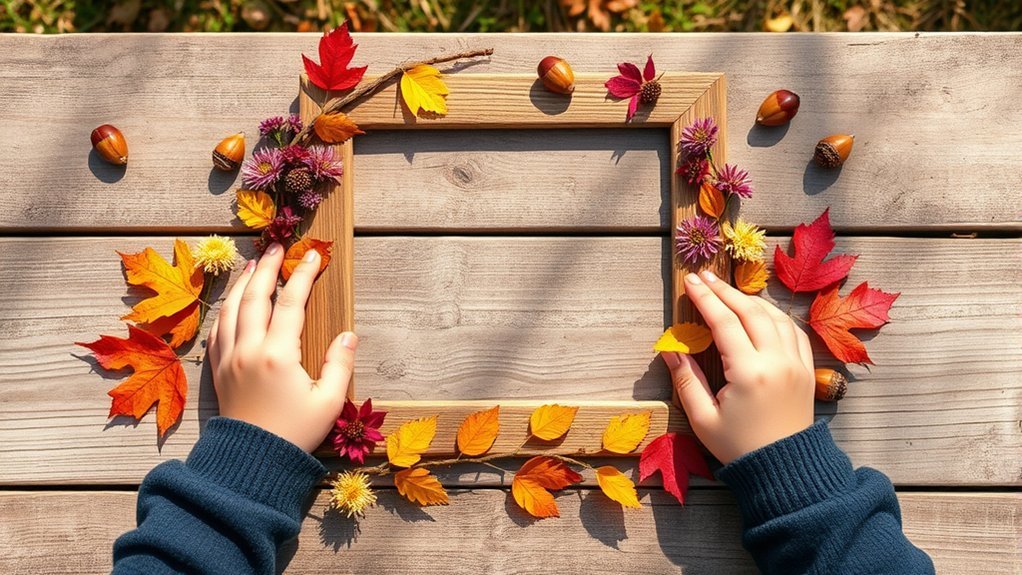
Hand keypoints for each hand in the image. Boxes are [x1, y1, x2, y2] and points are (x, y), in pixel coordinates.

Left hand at [207, 242, 356, 452]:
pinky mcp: (218, 371)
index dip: (302, 275)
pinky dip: (225, 310)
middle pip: (254, 296)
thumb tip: (348, 336)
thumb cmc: (295, 434)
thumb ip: (340, 365)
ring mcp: (228, 359)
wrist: (252, 463)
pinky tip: (232, 304)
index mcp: (277, 354)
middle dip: (266, 268)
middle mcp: (248, 350)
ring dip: (242, 284)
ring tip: (252, 266)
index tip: (313, 256)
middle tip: (276, 248)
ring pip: (230, 309)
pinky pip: (217, 331)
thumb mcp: (328, 402)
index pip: (291, 302)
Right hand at [662, 269, 814, 463]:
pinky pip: (794, 332)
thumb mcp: (703, 419)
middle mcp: (777, 362)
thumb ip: (686, 380)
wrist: (785, 471)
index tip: (690, 282)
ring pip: (776, 317)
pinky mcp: (808, 371)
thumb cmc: (739, 447)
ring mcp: (797, 364)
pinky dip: (776, 316)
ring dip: (751, 300)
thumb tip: (670, 349)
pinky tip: (760, 313)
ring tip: (729, 292)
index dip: (706, 299)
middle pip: (751, 312)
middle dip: (726, 290)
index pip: (724, 323)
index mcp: (749, 373)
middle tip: (705, 277)